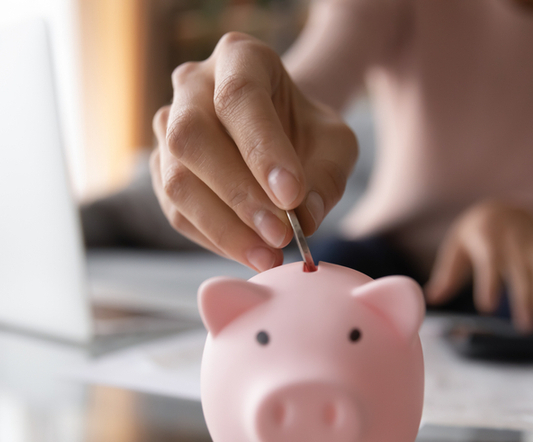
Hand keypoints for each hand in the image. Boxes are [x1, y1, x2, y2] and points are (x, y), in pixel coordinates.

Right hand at [150, 32, 357, 271]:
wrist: (280, 134)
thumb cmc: (307, 133)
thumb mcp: (335, 145)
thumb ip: (327, 176)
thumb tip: (306, 219)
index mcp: (239, 58)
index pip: (239, 97)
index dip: (262, 149)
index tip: (292, 196)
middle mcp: (192, 86)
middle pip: (192, 138)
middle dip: (238, 195)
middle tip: (280, 236)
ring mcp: (168, 128)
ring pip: (176, 181)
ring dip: (223, 227)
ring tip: (267, 255)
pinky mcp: (162, 170)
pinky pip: (176, 211)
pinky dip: (213, 239)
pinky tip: (248, 252)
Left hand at [425, 200, 532, 331]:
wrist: (503, 208)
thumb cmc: (474, 234)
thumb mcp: (456, 248)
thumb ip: (446, 275)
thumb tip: (430, 298)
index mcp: (486, 238)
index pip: (488, 262)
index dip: (489, 284)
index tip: (487, 308)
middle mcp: (512, 241)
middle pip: (519, 272)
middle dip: (523, 299)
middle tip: (524, 326)